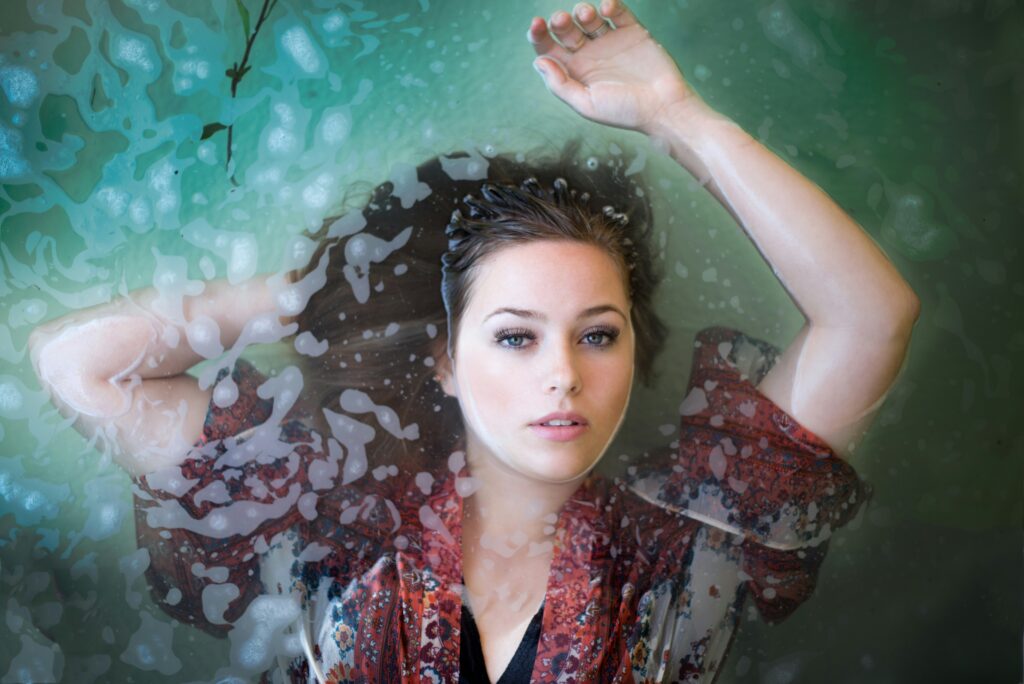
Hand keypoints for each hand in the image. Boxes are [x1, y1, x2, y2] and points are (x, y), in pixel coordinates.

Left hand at [527, 0, 703, 133]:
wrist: (663, 106)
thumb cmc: (625, 111)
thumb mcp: (587, 104)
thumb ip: (560, 85)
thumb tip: (539, 61)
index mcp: (575, 72)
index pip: (549, 49)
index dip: (538, 35)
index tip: (536, 24)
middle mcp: (590, 55)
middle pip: (566, 30)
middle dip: (560, 22)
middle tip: (561, 20)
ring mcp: (610, 41)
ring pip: (589, 18)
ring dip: (583, 11)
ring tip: (587, 15)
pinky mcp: (632, 31)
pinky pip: (618, 12)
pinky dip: (611, 5)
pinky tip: (606, 8)